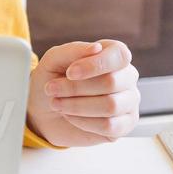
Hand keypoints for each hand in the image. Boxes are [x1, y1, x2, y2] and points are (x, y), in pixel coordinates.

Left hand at [25, 40, 139, 146]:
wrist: (44, 110)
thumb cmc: (53, 79)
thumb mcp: (54, 60)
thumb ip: (74, 50)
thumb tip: (97, 47)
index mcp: (113, 55)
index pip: (119, 55)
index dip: (94, 64)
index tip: (70, 73)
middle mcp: (126, 77)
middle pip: (111, 82)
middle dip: (75, 88)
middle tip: (52, 89)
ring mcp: (128, 102)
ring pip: (111, 105)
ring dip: (77, 106)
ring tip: (57, 103)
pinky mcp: (124, 125)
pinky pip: (110, 126)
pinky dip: (84, 122)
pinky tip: (71, 117)